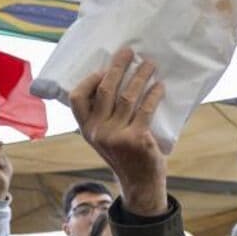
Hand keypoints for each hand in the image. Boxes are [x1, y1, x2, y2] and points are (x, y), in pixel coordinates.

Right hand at [0, 140, 12, 199]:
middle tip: (3, 164)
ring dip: (3, 161)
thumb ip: (1, 153)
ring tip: (2, 168)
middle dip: (2, 155)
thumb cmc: (5, 173)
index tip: (2, 142)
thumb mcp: (5, 161)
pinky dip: (2, 164)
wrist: (4, 184)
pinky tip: (0, 170)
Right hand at [71, 48, 167, 215]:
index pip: (77, 98)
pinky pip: (146, 109)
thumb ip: (102, 116)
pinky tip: (160, 86)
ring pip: (128, 96)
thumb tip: (113, 79)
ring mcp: (116, 136)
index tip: (105, 68)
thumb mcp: (104, 137)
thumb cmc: (124, 155)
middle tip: (129, 52)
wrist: (139, 183)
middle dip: (118, 66)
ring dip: (140, 76)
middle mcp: (97, 131)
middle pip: (105, 89)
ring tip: (150, 64)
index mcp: (86, 129)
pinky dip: (154, 94)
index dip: (89, 79)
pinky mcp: (136, 139)